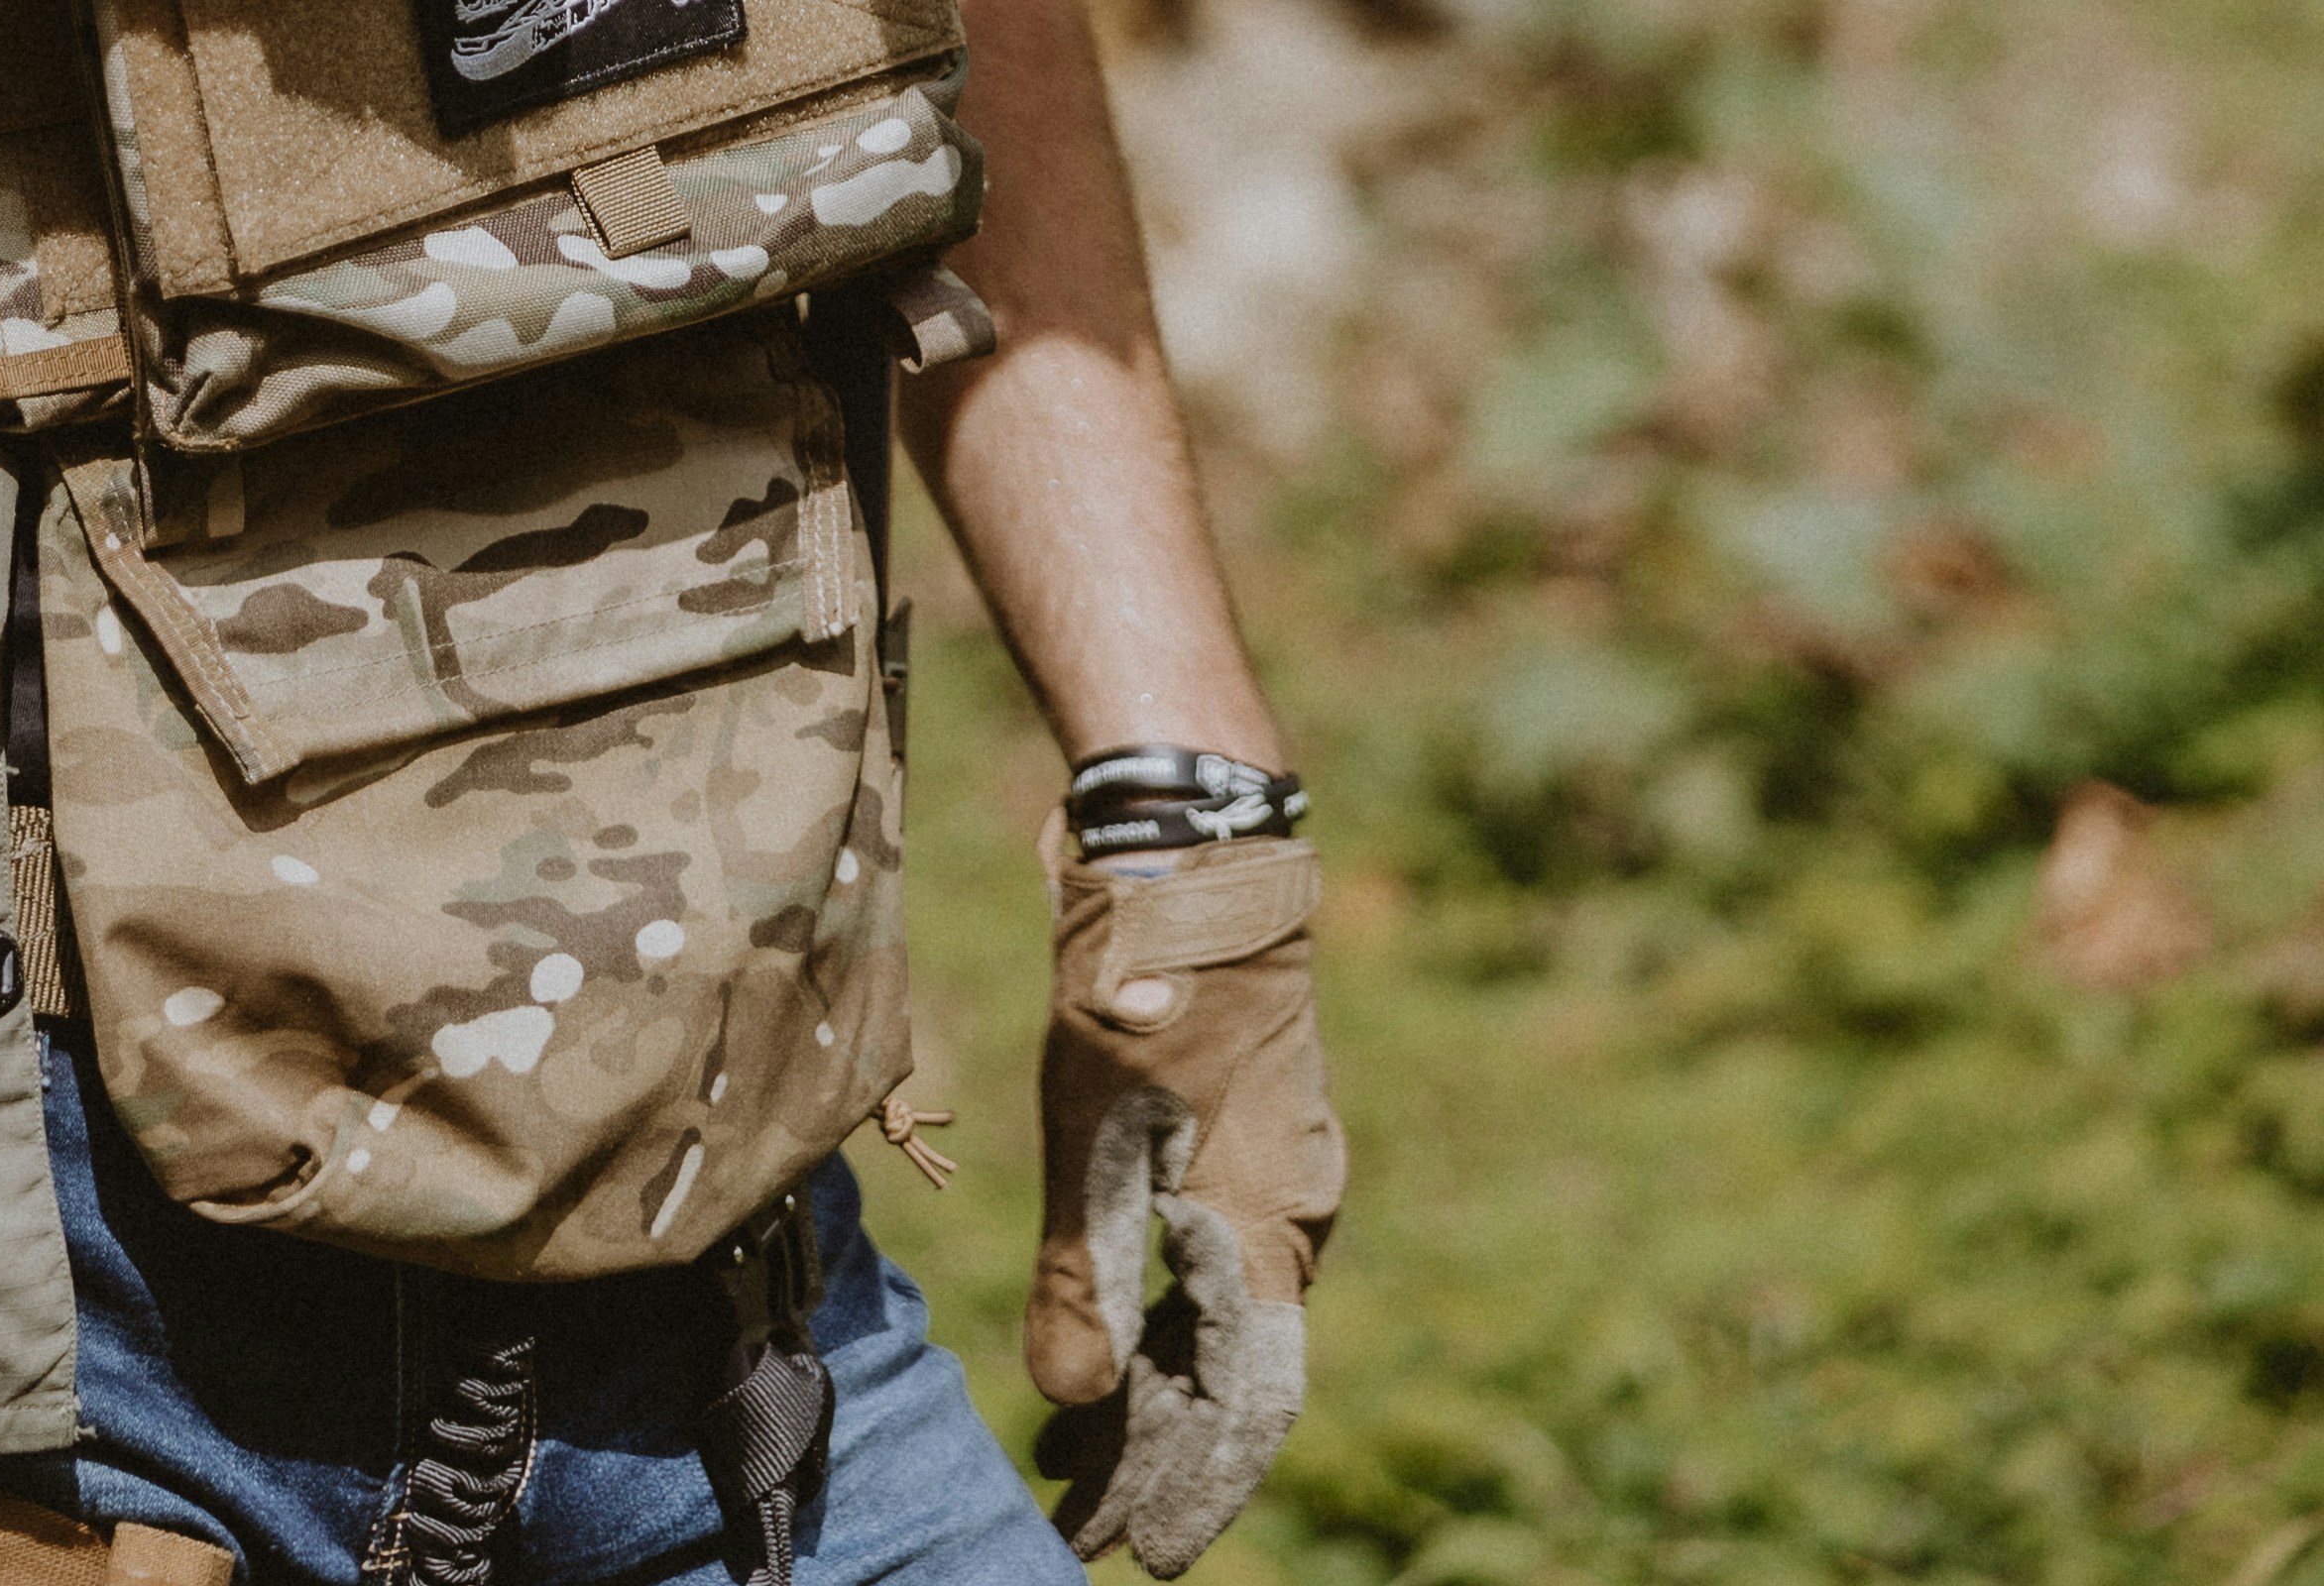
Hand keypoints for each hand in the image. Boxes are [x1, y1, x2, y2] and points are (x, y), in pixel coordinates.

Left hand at [1029, 826, 1341, 1577]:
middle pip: (1230, 1377)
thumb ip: (1083, 1271)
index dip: (1193, 1489)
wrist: (1193, 849)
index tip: (1137, 1556)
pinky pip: (1212, 1262)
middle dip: (1156, 1457)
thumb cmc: (1141, 984)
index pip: (1243, 1408)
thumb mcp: (1094, 1129)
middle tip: (1078, 1522)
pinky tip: (1107, 1347)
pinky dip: (1158, 1317)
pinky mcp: (1248, 1139)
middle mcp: (1294, 1216)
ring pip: (1218, 1322)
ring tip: (1073, 1461)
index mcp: (1270, 1229)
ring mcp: (1278, 1175)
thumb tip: (1070, 1403)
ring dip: (1151, 1391)